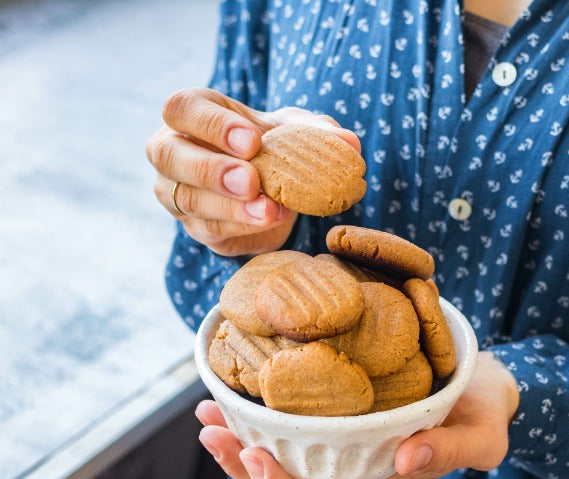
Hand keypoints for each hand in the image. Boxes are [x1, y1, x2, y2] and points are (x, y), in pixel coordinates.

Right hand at [146, 87, 361, 256]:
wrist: (275, 186)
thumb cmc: (276, 145)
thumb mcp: (297, 130)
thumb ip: (319, 132)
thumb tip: (350, 144)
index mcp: (192, 114)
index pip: (181, 107)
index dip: (212, 124)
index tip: (253, 141)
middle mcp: (173, 151)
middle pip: (168, 155)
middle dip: (210, 169)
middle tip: (251, 181)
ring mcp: (178, 192)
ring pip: (187, 200)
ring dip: (231, 207)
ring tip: (270, 210)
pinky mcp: (197, 227)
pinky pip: (210, 229)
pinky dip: (243, 226)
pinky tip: (270, 221)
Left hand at [196, 350, 518, 478]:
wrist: (485, 386)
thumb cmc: (485, 415)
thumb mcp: (481, 437)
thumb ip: (450, 451)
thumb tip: (406, 457)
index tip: (254, 455)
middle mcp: (352, 468)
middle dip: (242, 464)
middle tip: (210, 431)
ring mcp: (344, 442)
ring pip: (281, 453)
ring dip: (240, 437)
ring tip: (207, 410)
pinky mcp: (340, 413)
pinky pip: (292, 419)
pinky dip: (261, 407)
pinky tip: (237, 384)